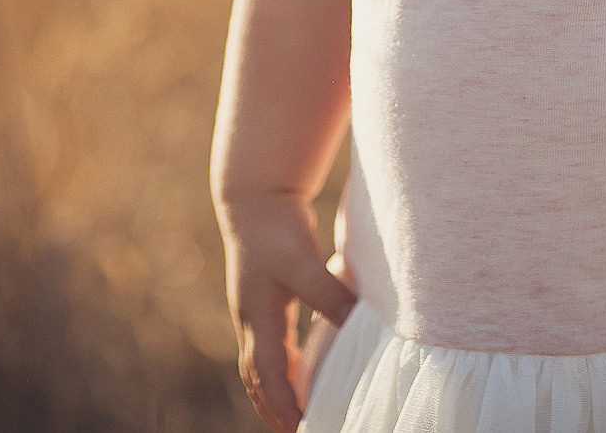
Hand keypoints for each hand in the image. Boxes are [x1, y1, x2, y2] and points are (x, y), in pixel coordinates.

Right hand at [219, 191, 357, 429]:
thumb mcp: (303, 262)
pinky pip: (270, 342)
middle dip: (272, 407)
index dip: (283, 404)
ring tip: (296, 411)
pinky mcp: (264, 297)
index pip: (268, 375)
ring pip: (261, 362)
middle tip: (295, 431)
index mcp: (258, 317)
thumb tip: (355, 325)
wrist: (255, 196)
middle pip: (257, 377)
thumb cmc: (275, 228)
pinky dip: (282, 363)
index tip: (300, 427)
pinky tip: (300, 366)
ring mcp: (254, 309)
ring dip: (275, 389)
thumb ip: (328, 294)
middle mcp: (251, 319)